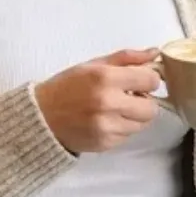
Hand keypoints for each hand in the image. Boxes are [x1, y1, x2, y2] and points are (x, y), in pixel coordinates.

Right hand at [35, 49, 161, 154]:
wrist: (41, 117)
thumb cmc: (66, 87)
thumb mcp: (93, 65)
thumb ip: (126, 58)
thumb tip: (154, 53)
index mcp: (105, 78)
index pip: (151, 81)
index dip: (149, 79)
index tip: (140, 80)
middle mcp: (108, 104)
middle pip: (151, 108)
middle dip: (144, 101)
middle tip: (130, 96)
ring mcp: (107, 127)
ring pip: (142, 124)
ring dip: (134, 116)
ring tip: (115, 109)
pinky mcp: (105, 144)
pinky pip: (128, 136)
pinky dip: (122, 128)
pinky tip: (106, 120)